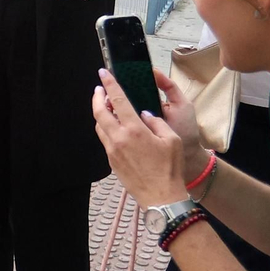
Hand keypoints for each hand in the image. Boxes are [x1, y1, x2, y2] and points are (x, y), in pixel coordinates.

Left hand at [91, 68, 189, 208]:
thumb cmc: (170, 169)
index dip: (109, 84)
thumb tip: (144, 115)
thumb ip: (157, 122)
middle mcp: (118, 139)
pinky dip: (106, 129)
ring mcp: (112, 151)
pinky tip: (115, 128)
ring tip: (107, 107)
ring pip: (99, 127)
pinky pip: (105, 140)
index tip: (103, 73)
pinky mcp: (112, 161)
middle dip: (97, 97)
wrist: (160, 197)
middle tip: (100, 89)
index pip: (117, 100)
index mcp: (134, 130)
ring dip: (100, 114)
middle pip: (99, 112)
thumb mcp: (171, 139)